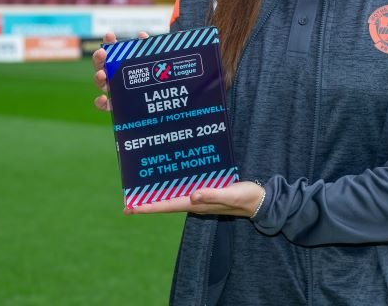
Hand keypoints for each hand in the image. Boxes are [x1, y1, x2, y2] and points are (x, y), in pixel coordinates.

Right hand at [92, 30, 148, 111]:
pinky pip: (105, 105)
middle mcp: (114, 75)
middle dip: (98, 58)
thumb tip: (142, 35)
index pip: (111, 50)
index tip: (110, 35)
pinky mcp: (117, 105)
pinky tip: (103, 98)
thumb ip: (148, 48)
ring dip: (98, 78)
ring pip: (100, 84)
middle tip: (102, 53)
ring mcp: (114, 90)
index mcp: (120, 62)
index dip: (108, 42)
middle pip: (100, 65)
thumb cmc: (154, 74)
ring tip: (102, 74)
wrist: (162, 95)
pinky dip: (100, 103)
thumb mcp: (154, 59)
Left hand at [124, 181, 264, 217]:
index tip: (130, 208)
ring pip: (173, 197)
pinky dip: (172, 187)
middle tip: (128, 201)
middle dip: (147, 202)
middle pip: (165, 203)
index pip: (167, 205)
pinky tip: (167, 180)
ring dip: (157, 195)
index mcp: (198, 203)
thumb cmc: (246, 197)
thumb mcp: (231, 194)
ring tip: (141, 190)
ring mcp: (199, 197)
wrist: (259, 201)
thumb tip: (192, 195)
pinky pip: (184, 190)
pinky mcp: (205, 192)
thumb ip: (213, 195)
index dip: (148, 206)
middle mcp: (195, 201)